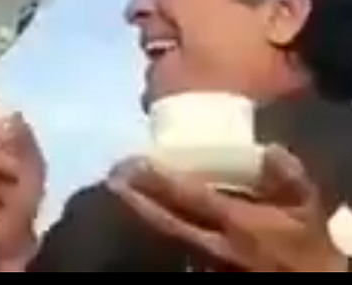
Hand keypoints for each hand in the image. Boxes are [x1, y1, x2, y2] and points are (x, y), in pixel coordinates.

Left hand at [108, 145, 346, 271]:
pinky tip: (140, 214)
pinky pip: (173, 245)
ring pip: (165, 234)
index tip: (135, 161)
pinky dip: (156, 227)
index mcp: (237, 222)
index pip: (190, 197)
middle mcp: (213, 243)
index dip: (160, 180)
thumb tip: (266, 149)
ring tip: (118, 190)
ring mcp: (204, 262)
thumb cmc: (304, 245)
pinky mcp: (201, 271)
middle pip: (164, 220)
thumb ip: (286, 175)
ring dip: (140, 213)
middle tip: (112, 175)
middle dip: (135, 198)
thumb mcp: (307, 207)